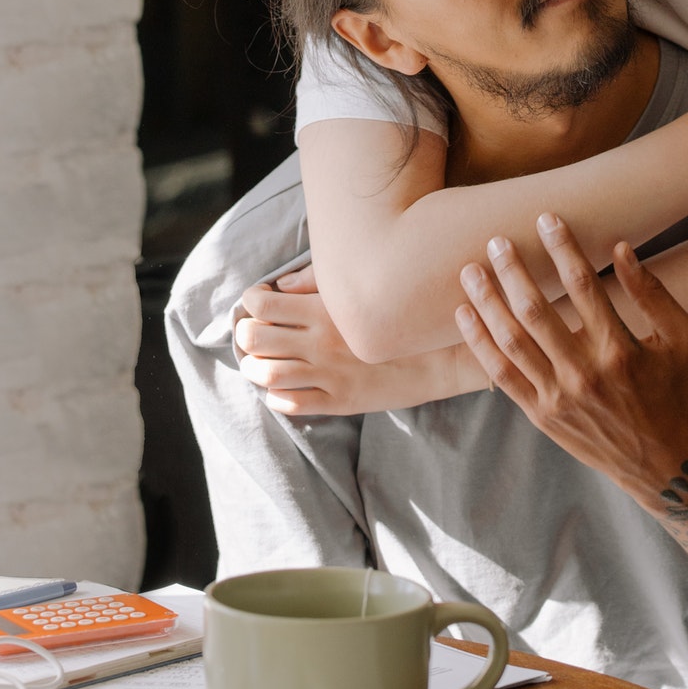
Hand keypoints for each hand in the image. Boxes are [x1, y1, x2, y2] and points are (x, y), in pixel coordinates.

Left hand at [236, 265, 485, 414]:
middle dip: (245, 335)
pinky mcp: (341, 401)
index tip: (258, 303)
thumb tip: (280, 286)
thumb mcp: (361, 290)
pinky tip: (281, 388)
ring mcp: (329, 374)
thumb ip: (317, 283)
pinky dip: (275, 396)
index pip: (262, 304)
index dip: (251, 302)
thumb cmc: (401, 313)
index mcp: (324, 310)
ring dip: (253, 368)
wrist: (442, 354)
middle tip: (252, 334)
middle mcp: (321, 342)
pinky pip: (291, 405)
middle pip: (255, 338)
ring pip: (266, 374)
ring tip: (257, 363)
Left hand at [454, 214, 687, 499]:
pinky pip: (501, 374)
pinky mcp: (540, 414)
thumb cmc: (675, 390)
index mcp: (621, 350)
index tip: (547, 220)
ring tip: (470, 271)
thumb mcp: (682, 338)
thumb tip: (621, 246)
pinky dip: (480, 343)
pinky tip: (465, 314)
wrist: (661, 461)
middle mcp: (585, 373)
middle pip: (536, 311)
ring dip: (487, 302)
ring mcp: (558, 396)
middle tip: (495, 241)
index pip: (585, 286)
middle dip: (513, 271)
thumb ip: (652, 292)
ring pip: (511, 341)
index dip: (563, 249)